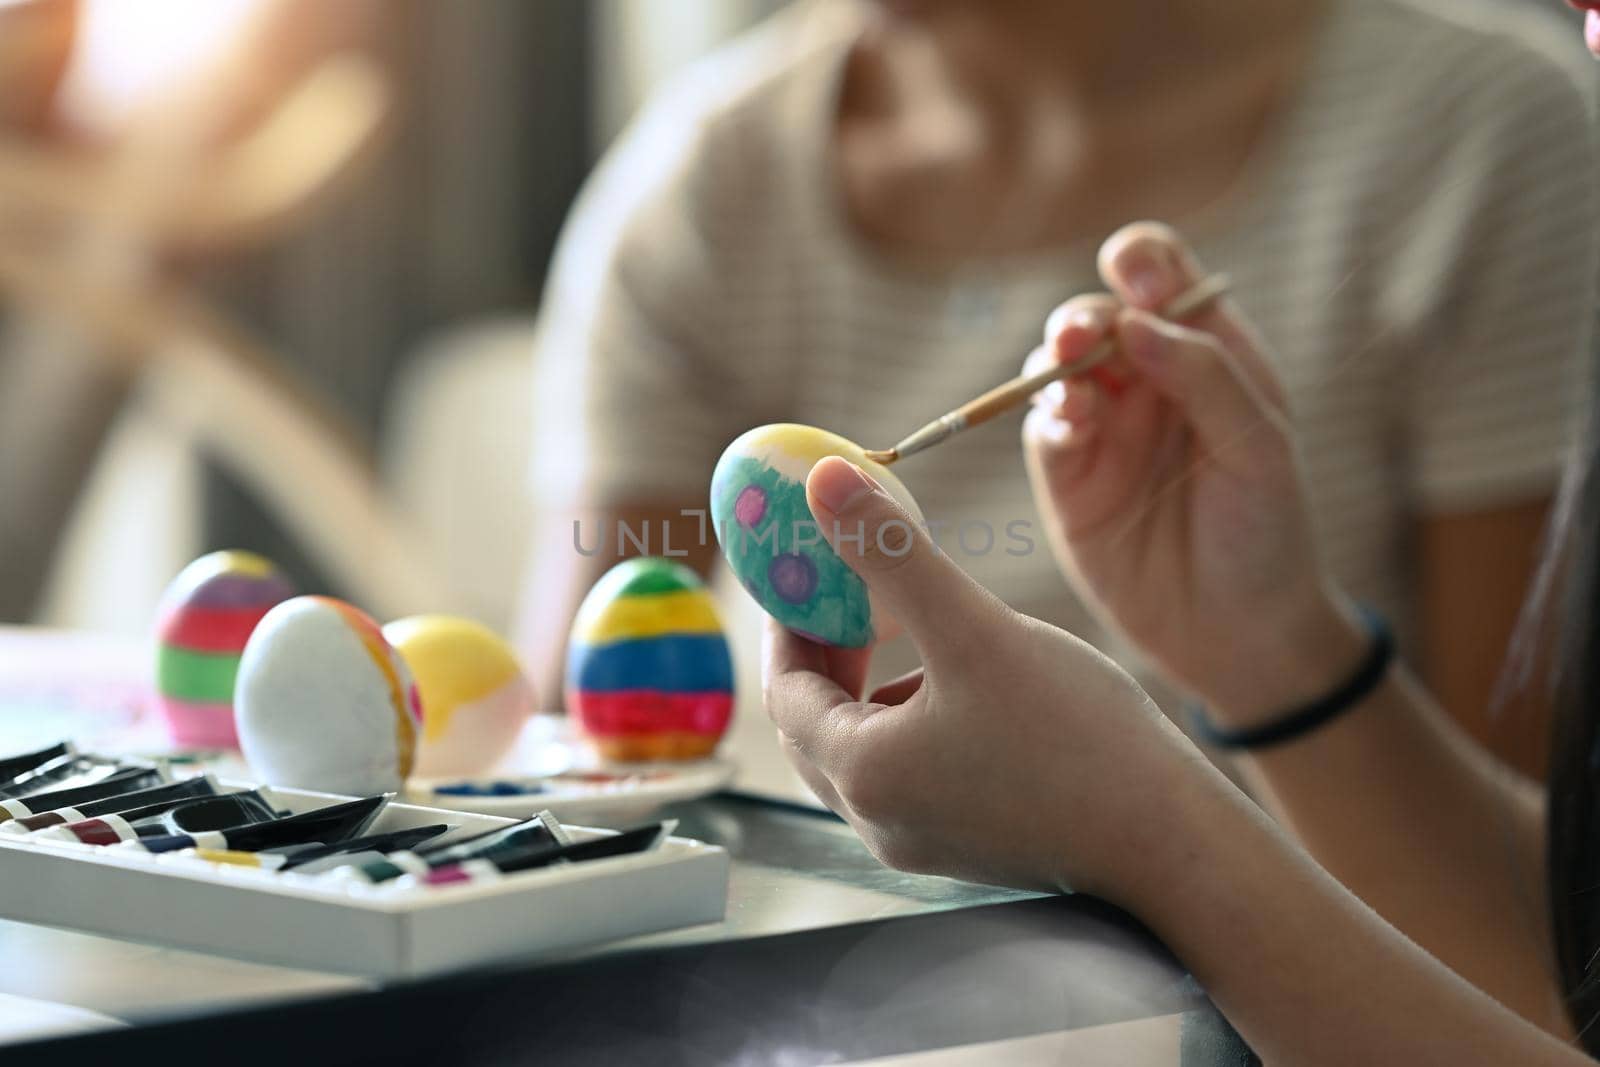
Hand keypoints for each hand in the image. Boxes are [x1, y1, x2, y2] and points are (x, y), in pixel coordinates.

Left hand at [763, 455, 1221, 897]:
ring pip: (863, 750)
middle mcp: (879, 820)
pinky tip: (961, 682)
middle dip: (823, 655)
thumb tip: (825, 482)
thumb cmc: (1078, 738)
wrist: (1171, 841)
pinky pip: (909, 773)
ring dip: (868, 687)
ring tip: (905, 625)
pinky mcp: (966, 843)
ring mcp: (922, 840)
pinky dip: (910, 720)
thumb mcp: (973, 628)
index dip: (788, 622)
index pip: (785, 691)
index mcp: (863, 773)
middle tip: (841, 592)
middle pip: (813, 726)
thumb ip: (891, 553)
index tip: (803, 571)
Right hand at [1022, 222, 1364, 725]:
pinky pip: (1044, 428)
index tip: (1141, 284)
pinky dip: (1048, 416)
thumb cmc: (1268, 531)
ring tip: (1070, 380)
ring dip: (1056, 361)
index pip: (1162, 275)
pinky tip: (1068, 426)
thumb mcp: (1259, 445)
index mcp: (1206, 353)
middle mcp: (1147, 381)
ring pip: (1057, 366)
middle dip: (1084, 316)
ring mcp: (1104, 428)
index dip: (1142, 263)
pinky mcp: (1067, 478)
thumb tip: (1135, 321)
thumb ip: (1204, 375)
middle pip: (1097, 315)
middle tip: (1082, 337)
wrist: (1240, 634)